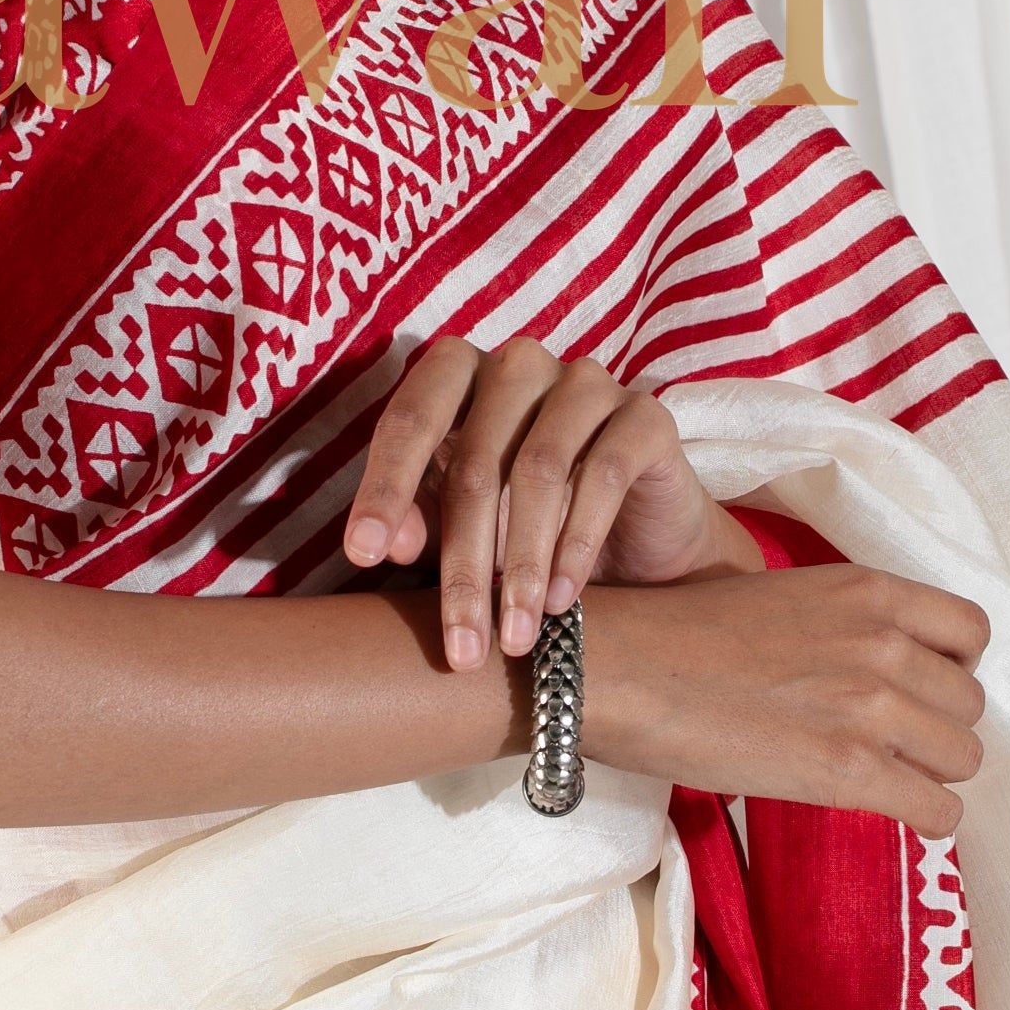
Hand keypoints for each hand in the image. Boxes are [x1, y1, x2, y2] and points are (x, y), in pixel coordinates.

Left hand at [342, 334, 762, 668]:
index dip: (383, 487)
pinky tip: (559, 600)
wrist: (638, 541)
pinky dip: (577, 544)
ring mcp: (587, 381)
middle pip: (477, 461)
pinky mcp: (646, 416)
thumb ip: (418, 522)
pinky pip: (605, 472)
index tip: (364, 556)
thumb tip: (386, 546)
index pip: (410, 419)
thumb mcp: (460, 527)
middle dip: (462, 564)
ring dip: (521, 564)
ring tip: (513, 637)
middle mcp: (520, 364)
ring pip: (539, 468)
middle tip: (459, 645)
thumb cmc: (526, 523)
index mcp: (459, 374)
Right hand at [585, 563, 990, 838]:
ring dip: (931, 773)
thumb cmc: (684, 634)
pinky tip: (892, 812)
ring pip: (964, 758)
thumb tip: (880, 672)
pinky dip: (926, 819)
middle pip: (970, 705)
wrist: (626, 670)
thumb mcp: (785, 597)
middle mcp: (884, 642)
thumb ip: (847, 624)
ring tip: (884, 777)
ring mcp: (872, 706)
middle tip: (889, 742)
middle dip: (937, 728)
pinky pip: (941, 812)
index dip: (952, 667)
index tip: (919, 687)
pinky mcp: (852, 770)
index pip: (972, 632)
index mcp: (868, 590)